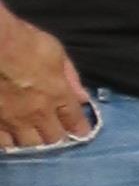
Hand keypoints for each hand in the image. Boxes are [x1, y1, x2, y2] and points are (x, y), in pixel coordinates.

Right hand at [0, 1, 94, 153]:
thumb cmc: (22, 40)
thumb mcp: (54, 51)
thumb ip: (70, 77)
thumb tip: (83, 97)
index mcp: (57, 94)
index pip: (74, 120)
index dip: (79, 127)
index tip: (81, 132)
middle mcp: (37, 112)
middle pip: (53, 138)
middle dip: (57, 137)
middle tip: (56, 135)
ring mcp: (13, 120)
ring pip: (28, 145)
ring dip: (33, 143)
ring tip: (32, 138)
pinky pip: (3, 143)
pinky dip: (8, 143)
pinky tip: (9, 140)